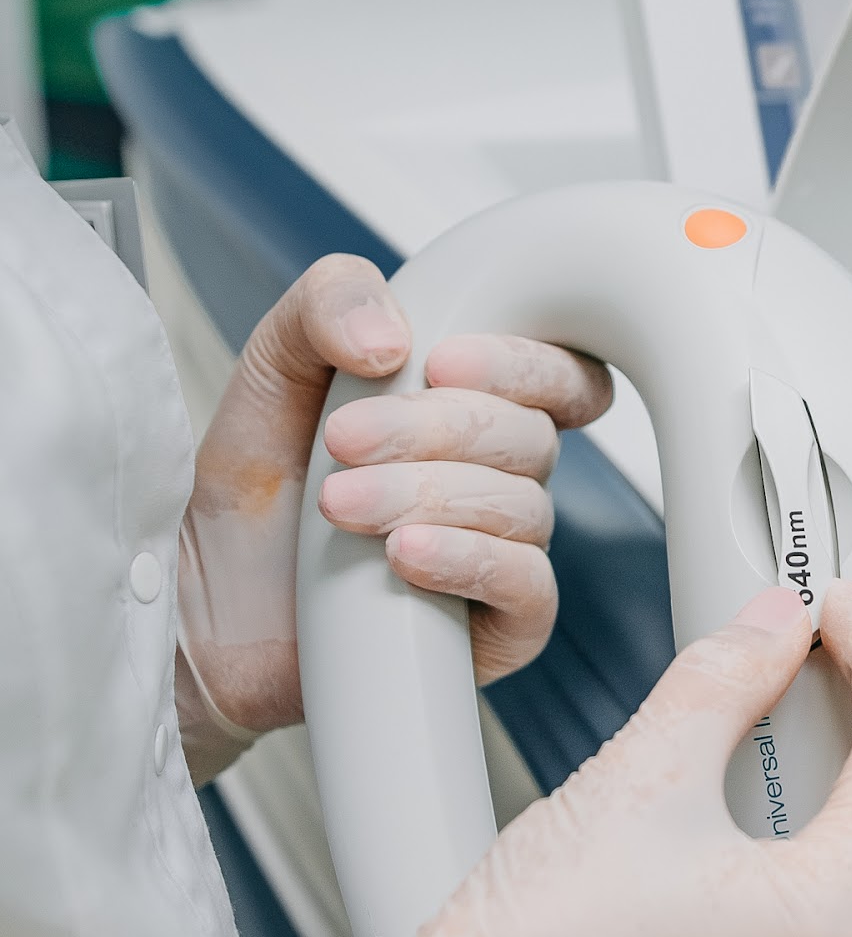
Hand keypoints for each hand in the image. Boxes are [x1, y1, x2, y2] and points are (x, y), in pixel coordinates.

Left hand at [174, 254, 611, 777]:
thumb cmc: (255, 492)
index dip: (525, 362)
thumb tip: (396, 338)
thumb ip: (328, 304)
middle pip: (531, 436)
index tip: (438, 363)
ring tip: (337, 506)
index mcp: (474, 410)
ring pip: (523, 507)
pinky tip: (404, 556)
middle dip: (431, 430)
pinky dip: (468, 559)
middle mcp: (500, 481)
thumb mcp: (274, 368)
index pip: (563, 377)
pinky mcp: (496, 632)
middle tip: (340, 441)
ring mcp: (504, 557)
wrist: (205, 606)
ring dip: (426, 495)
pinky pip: (527, 587)